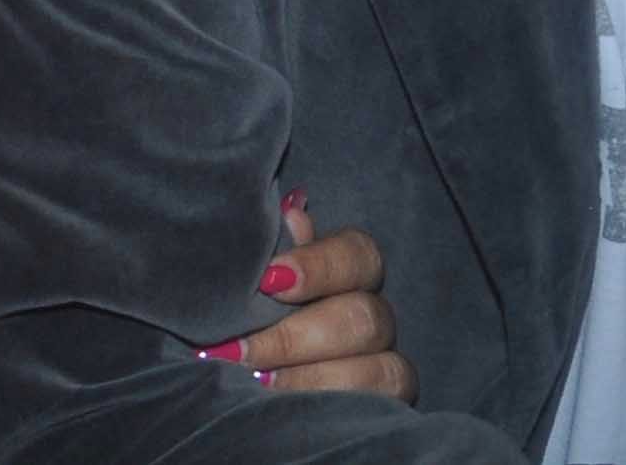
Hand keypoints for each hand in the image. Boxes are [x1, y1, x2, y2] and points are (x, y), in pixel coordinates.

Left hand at [203, 194, 410, 398]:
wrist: (247, 371)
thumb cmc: (251, 312)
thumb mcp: (257, 280)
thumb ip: (276, 250)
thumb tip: (291, 215)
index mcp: (350, 271)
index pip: (357, 253)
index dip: (318, 266)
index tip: (268, 281)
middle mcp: (374, 314)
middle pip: (365, 318)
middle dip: (296, 338)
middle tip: (240, 350)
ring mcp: (385, 363)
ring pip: (381, 369)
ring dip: (312, 378)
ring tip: (257, 383)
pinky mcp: (385, 406)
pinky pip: (377, 410)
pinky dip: (330, 407)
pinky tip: (285, 408)